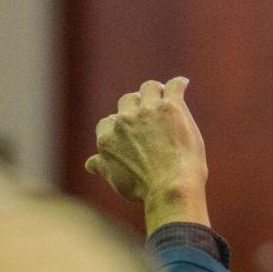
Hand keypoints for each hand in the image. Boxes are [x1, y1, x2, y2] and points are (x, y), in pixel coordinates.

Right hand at [86, 77, 210, 231]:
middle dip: (136, 104)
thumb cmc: (143, 188)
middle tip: (148, 110)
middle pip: (128, 101)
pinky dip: (179, 83)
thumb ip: (103, 166)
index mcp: (108, 137)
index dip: (119, 123)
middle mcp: (125, 120)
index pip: (109, 121)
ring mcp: (148, 110)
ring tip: (164, 95)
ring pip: (149, 87)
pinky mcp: (172, 107)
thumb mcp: (115, 179)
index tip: (130, 129)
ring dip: (155, 90)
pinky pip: (175, 86)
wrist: (170, 185)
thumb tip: (90, 163)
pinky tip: (182, 84)